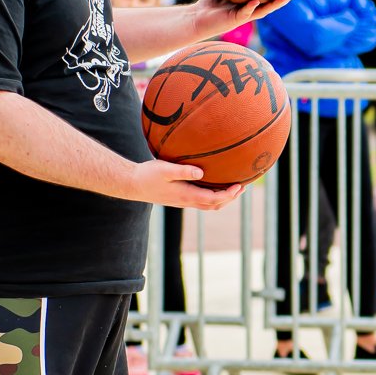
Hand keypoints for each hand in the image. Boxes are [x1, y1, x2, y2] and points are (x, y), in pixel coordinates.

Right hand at [125, 158, 242, 209]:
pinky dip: (212, 196)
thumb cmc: (147, 174)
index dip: (230, 194)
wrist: (132, 184)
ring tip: (233, 187)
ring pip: (208, 205)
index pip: (214, 199)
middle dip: (231, 198)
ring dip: (223, 199)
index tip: (241, 185)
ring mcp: (183, 202)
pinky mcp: (179, 198)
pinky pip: (201, 201)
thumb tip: (200, 172)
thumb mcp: (165, 169)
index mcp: (186, 195)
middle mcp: (186, 201)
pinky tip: (213, 185)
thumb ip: (183, 171)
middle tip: (243, 186)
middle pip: (215, 205)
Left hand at [183, 0, 297, 40]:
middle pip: (272, 3)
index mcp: (250, 2)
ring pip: (263, 11)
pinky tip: (255, 1)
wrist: (197, 19)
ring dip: (275, 4)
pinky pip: (244, 13)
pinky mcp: (234, 21)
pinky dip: (250, 7)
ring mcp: (244, 16)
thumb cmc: (210, 2)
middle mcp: (250, 9)